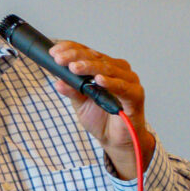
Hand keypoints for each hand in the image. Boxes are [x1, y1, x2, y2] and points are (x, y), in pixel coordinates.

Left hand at [49, 41, 153, 178]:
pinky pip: (122, 86)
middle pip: (96, 57)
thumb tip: (57, 82)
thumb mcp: (81, 104)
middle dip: (75, 57)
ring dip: (90, 67)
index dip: (70, 49)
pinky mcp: (135, 95)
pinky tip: (98, 80)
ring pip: (108, 68)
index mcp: (104, 68)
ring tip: (74, 68)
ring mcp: (129, 81)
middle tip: (60, 59)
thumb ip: (72, 91)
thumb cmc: (102, 119)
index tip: (54, 52)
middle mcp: (118, 70)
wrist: (117, 141)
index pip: (87, 52)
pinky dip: (110, 82)